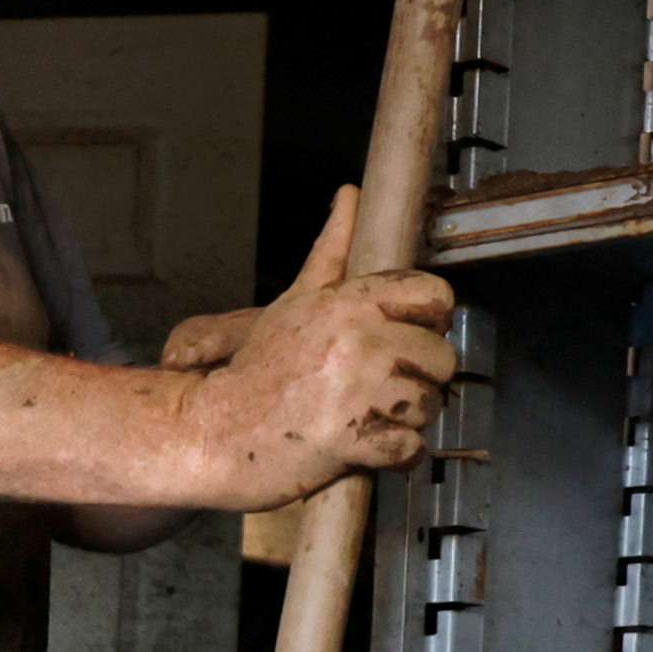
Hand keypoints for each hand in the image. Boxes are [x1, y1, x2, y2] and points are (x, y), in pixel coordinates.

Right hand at [168, 187, 453, 510]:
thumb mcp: (293, 302)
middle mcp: (357, 340)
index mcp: (347, 303)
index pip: (434, 296)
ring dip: (407, 419)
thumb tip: (349, 196)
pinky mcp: (352, 439)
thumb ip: (331, 251)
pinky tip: (367, 447)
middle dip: (420, 379)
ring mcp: (357, 391)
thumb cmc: (253, 372)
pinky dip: (395, 455)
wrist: (212, 430)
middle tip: (384, 390)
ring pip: (430, 404)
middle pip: (440, 357)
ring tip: (371, 418)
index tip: (410, 338)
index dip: (430, 322)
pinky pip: (409, 448)